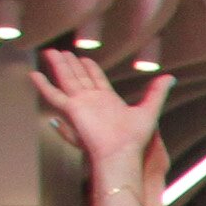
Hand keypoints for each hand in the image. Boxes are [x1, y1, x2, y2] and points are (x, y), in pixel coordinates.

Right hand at [35, 48, 169, 171]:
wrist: (121, 154)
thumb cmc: (135, 139)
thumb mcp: (149, 110)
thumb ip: (157, 92)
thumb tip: (170, 77)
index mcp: (108, 99)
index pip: (96, 78)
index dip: (89, 67)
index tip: (82, 57)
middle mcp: (92, 100)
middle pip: (78, 76)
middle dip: (70, 63)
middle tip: (61, 51)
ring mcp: (81, 104)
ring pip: (66, 80)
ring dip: (58, 66)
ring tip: (49, 52)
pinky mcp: (72, 110)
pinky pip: (54, 95)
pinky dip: (44, 85)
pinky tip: (34, 75)